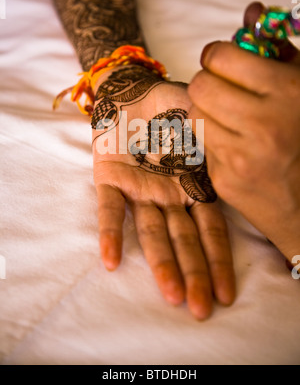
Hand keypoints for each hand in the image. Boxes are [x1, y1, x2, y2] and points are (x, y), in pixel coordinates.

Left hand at [92, 65, 234, 319]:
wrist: (131, 91)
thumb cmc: (170, 106)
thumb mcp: (202, 119)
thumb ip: (217, 137)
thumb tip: (240, 152)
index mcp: (193, 185)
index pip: (210, 230)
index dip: (218, 260)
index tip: (226, 292)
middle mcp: (168, 196)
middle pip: (183, 240)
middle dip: (193, 274)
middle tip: (200, 309)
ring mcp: (139, 191)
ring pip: (150, 231)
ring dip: (160, 262)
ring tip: (171, 294)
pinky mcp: (109, 178)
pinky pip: (109, 209)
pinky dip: (110, 233)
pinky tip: (111, 261)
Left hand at [188, 12, 299, 260]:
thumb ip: (279, 48)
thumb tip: (252, 10)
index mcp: (288, 93)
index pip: (221, 57)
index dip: (218, 55)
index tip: (223, 61)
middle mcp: (263, 124)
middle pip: (200, 85)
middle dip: (209, 82)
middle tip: (224, 89)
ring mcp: (241, 157)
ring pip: (195, 114)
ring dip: (208, 111)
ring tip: (231, 118)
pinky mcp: (224, 181)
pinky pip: (201, 145)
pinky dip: (213, 140)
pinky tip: (236, 146)